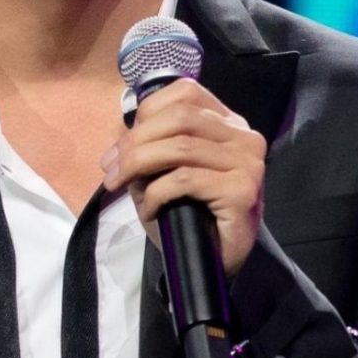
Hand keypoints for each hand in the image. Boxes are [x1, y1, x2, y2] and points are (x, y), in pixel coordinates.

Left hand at [100, 78, 266, 276]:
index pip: (185, 92)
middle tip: (111, 170)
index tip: (120, 146)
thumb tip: (119, 140)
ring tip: (120, 185)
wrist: (214, 265)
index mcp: (226, 121)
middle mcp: (243, 136)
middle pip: (180, 117)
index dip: (146, 112)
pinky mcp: (243, 191)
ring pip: (180, 147)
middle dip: (136, 141)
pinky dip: (157, 191)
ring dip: (138, 164)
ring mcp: (247, 162)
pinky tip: (149, 209)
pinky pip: (186, 179)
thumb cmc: (187, 213)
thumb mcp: (162, 170)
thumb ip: (149, 143)